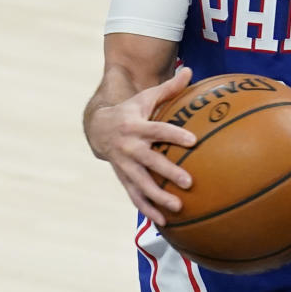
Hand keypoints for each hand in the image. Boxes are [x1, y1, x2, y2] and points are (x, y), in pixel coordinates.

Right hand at [87, 65, 196, 226]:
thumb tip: (190, 70)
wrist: (98, 128)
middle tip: (189, 182)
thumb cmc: (130, 110)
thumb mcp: (145, 97)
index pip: (157, 130)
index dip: (174, 135)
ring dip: (158, 198)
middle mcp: (129, 148)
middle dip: (168, 172)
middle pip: (150, 162)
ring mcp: (125, 166)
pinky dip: (148, 209)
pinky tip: (164, 221)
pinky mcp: (123, 178)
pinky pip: (135, 196)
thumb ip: (168, 88)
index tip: (192, 141)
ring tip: (178, 208)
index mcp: (136, 126)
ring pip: (141, 184)